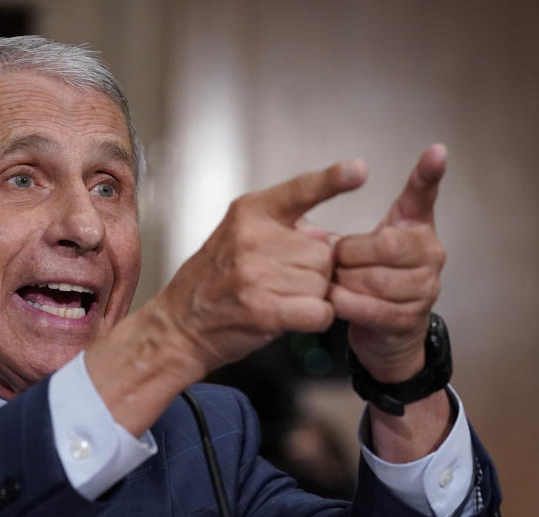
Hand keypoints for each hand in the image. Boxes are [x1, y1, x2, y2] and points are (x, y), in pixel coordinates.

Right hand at [157, 159, 366, 375]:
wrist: (180, 324)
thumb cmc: (216, 282)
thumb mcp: (241, 236)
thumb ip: (286, 230)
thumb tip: (326, 239)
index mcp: (251, 212)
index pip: (300, 190)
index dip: (332, 179)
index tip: (358, 170)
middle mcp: (253, 237)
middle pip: (323, 253)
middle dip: (315, 272)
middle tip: (283, 282)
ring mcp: (256, 273)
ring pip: (323, 284)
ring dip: (312, 297)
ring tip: (280, 299)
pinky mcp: (263, 309)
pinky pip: (319, 311)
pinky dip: (315, 319)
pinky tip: (292, 317)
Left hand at [329, 144, 447, 382]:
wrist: (384, 334)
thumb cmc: (368, 280)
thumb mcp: (363, 249)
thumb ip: (352, 230)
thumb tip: (317, 223)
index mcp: (416, 228)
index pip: (424, 196)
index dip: (429, 174)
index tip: (436, 150)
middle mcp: (430, 254)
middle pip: (387, 245)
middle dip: (351, 254)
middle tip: (336, 261)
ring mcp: (426, 288)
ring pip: (377, 279)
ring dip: (345, 282)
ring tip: (334, 283)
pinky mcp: (410, 318)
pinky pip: (373, 308)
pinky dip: (347, 304)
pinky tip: (335, 301)